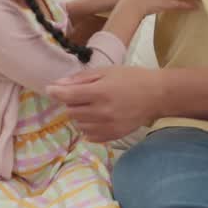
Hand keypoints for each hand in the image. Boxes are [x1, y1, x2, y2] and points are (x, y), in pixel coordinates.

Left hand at [48, 66, 164, 141]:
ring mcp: (108, 126)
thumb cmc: (130, 78)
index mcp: (100, 93)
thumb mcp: (105, 72)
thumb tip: (57, 86)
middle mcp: (102, 112)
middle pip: (70, 112)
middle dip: (70, 103)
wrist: (156, 95)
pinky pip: (89, 136)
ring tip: (91, 106)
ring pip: (78, 125)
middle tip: (80, 95)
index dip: (55, 92)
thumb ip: (80, 79)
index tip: (51, 89)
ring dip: (79, 115)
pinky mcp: (114, 136)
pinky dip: (88, 127)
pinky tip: (96, 118)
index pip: (67, 96)